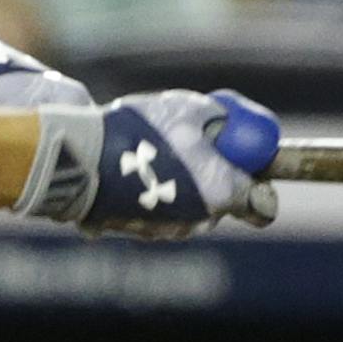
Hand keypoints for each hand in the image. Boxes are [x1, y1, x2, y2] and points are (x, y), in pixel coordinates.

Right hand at [14, 88, 279, 237]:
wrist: (81, 160)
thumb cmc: (139, 131)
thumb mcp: (187, 108)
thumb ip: (219, 120)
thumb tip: (229, 124)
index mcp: (221, 192)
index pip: (261, 203)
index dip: (253, 177)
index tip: (239, 156)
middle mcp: (200, 220)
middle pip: (221, 203)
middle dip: (212, 177)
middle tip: (189, 146)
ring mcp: (168, 231)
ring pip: (188, 209)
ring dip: (179, 185)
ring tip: (150, 154)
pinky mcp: (138, 233)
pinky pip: (156, 213)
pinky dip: (149, 196)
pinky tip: (128, 170)